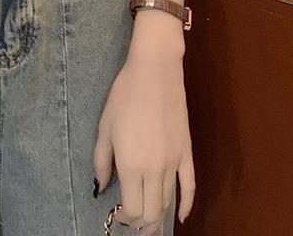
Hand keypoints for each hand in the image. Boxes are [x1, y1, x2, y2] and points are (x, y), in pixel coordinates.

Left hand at [93, 50, 194, 234]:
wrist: (155, 72)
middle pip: (152, 212)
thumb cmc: (125, 95)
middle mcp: (154, 169)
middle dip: (142, 225)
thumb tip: (102, 187)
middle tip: (134, 225)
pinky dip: (186, 205)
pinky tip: (181, 217)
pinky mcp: (187, 152)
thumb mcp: (105, 126)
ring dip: (159, 217)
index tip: (118, 213)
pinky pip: (190, 186)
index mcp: (130, 164)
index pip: (132, 208)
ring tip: (150, 225)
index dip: (125, 217)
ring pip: (168, 202)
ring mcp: (173, 162)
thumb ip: (101, 160)